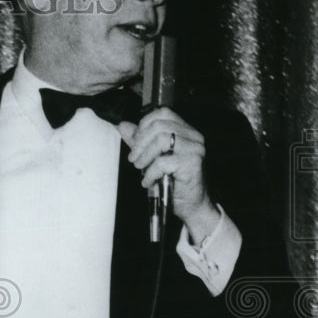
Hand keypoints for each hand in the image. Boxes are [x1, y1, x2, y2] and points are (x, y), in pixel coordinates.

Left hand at [117, 108, 220, 242]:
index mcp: (185, 130)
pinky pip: (163, 162)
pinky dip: (150, 173)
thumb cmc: (174, 181)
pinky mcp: (193, 164)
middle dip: (140, 142)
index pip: (162, 113)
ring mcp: (195, 149)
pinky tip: (148, 181)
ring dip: (144, 156)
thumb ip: (139, 141)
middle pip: (159, 125)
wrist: (192, 204)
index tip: (135, 143)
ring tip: (140, 168)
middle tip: (134, 159)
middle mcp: (193, 136)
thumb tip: (122, 126)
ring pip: (162, 139)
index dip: (144, 125)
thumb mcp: (152, 157)